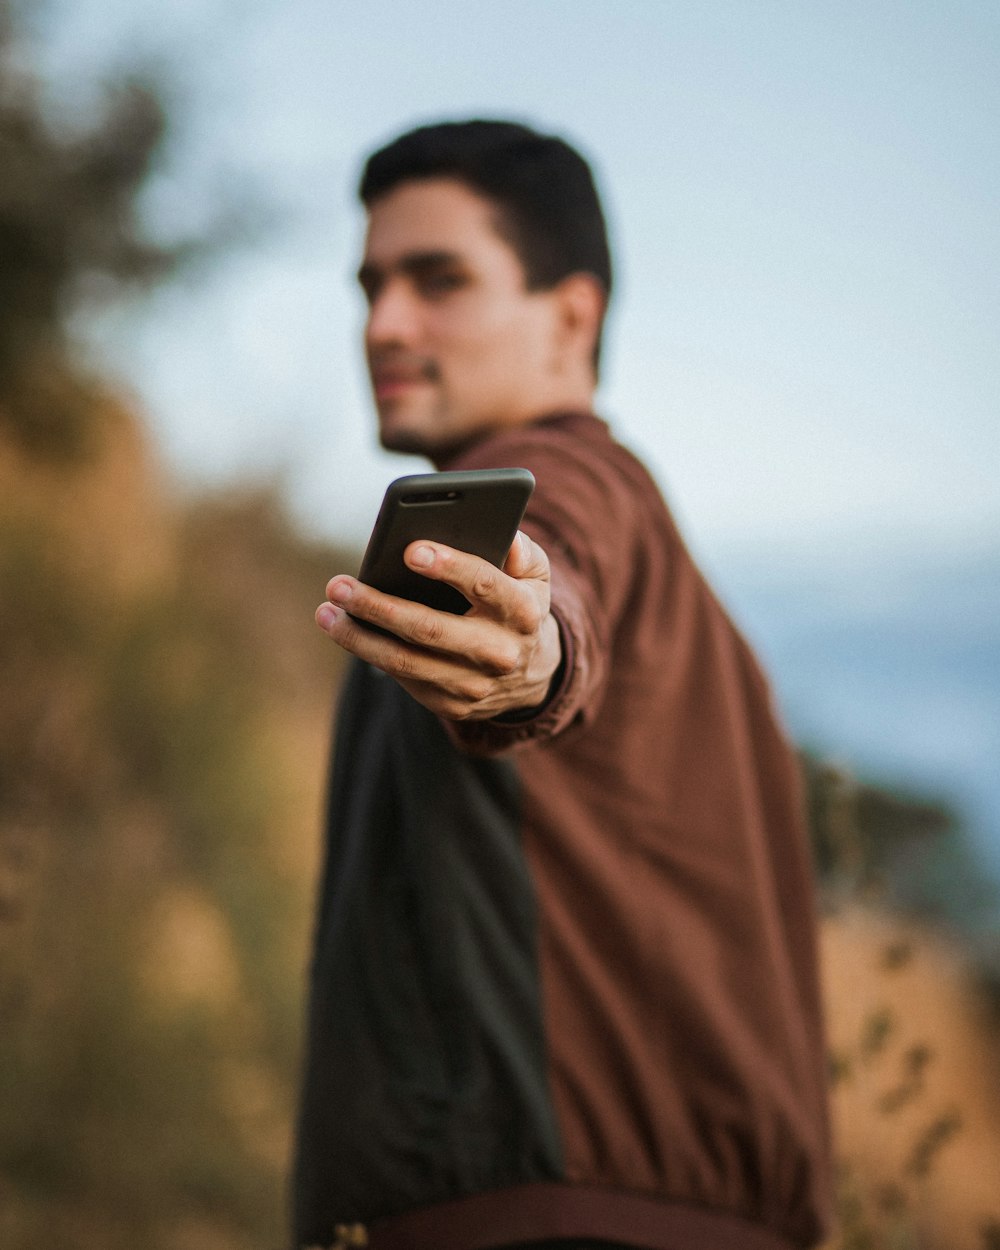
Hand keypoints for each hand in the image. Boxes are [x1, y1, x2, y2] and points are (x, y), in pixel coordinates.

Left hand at [315, 531, 561, 720]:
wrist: (533, 676)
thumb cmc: (519, 606)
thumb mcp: (535, 576)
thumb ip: (521, 551)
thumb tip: (502, 534)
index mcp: (522, 611)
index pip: (485, 584)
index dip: (448, 566)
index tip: (409, 549)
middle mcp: (500, 652)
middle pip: (430, 629)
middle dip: (380, 606)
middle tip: (338, 586)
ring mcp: (475, 684)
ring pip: (406, 661)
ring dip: (359, 637)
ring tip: (326, 612)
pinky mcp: (452, 705)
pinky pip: (404, 677)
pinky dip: (371, 653)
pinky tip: (346, 630)